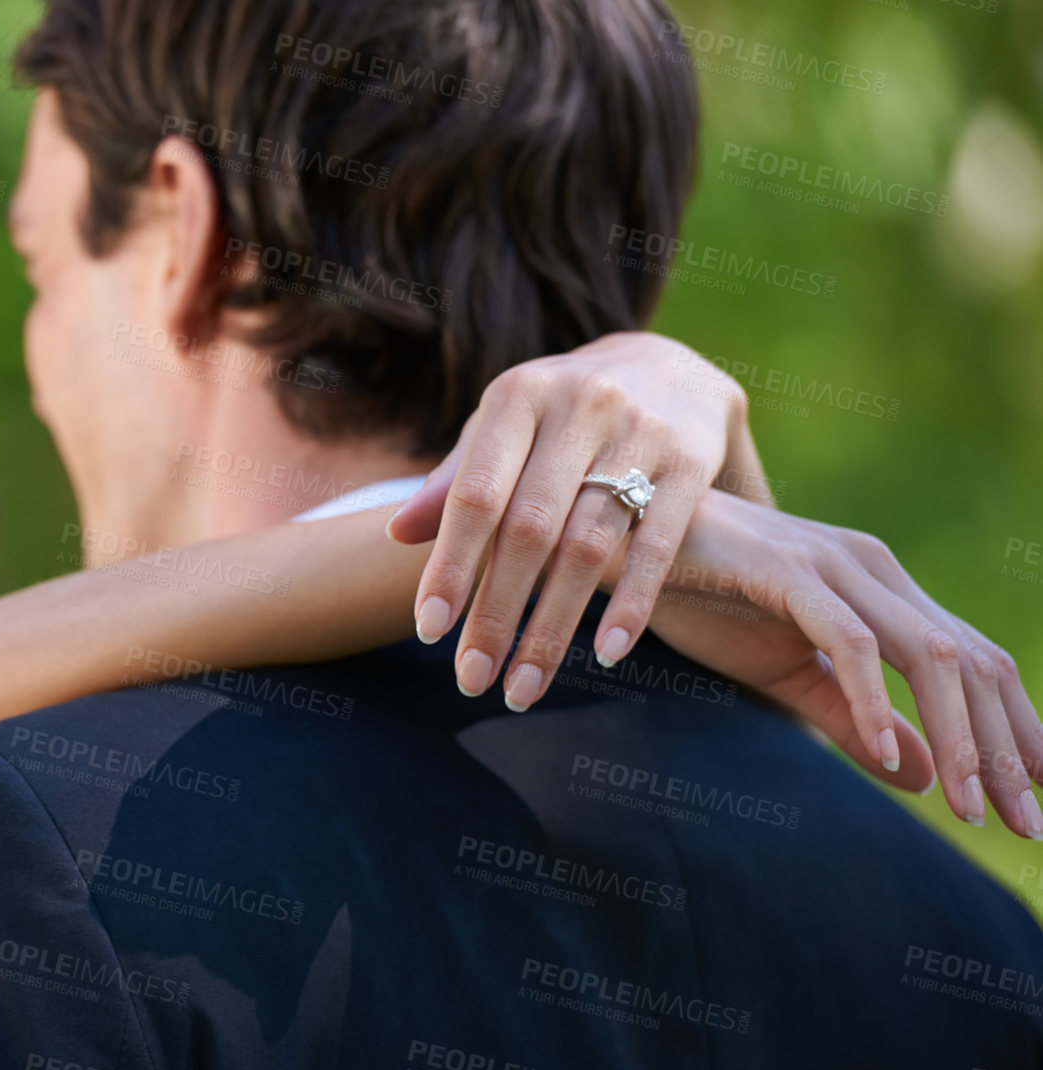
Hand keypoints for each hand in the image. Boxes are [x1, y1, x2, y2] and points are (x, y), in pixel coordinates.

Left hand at [387, 331, 762, 707]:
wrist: (669, 366)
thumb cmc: (558, 414)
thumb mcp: (505, 428)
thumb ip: (457, 479)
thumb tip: (397, 535)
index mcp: (518, 396)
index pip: (476, 494)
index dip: (452, 564)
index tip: (429, 629)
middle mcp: (578, 407)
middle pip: (528, 530)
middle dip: (496, 611)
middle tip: (471, 677)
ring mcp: (640, 433)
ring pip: (588, 547)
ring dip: (553, 627)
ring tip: (523, 685)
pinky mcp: (691, 462)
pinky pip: (656, 545)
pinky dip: (631, 604)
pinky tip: (607, 655)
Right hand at [646, 491, 1042, 837]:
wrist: (619, 541)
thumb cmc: (699, 597)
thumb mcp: (786, 672)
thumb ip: (852, 718)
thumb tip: (923, 777)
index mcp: (883, 588)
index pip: (975, 663)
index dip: (1015, 732)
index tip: (1036, 802)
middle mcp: (874, 568)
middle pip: (970, 662)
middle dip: (1004, 749)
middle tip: (1026, 826)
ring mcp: (833, 564)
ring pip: (927, 653)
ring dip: (959, 736)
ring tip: (969, 805)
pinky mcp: (785, 570)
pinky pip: (848, 640)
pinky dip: (873, 699)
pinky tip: (886, 752)